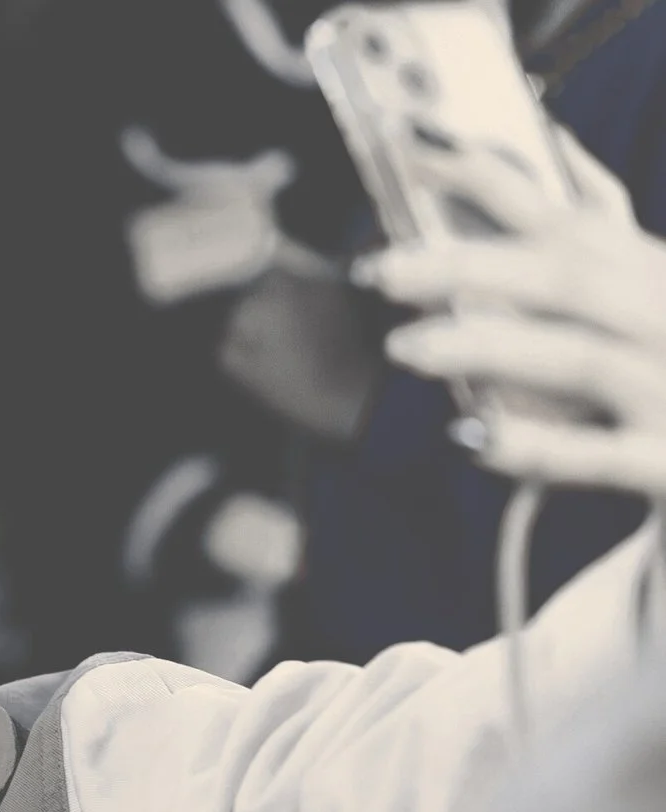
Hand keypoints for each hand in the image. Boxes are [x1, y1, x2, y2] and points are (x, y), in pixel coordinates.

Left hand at [361, 128, 665, 500]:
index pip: (569, 218)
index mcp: (656, 278)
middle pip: (569, 279)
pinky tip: (471, 438)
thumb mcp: (653, 287)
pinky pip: (600, 457)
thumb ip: (607, 236)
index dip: (490, 179)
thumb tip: (554, 148)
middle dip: (470, 265)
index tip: (411, 153)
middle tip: (379, 269)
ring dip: (490, 348)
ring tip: (404, 347)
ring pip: (580, 359)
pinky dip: (535, 446)